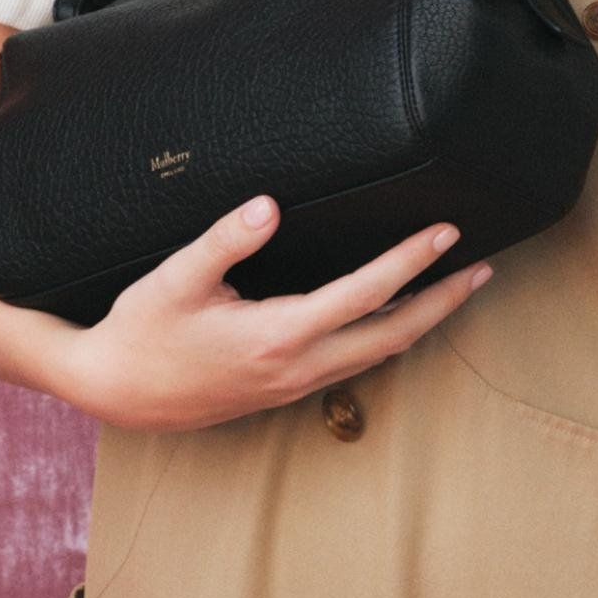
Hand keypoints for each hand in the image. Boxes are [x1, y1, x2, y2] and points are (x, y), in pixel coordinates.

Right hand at [53, 196, 490, 431]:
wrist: (116, 393)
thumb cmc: (141, 331)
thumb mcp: (175, 278)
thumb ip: (225, 239)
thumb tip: (269, 205)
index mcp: (278, 335)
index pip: (366, 294)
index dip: (411, 261)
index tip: (445, 232)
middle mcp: (298, 366)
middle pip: (394, 335)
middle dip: (444, 302)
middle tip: (482, 269)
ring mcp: (295, 384)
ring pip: (379, 354)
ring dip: (423, 322)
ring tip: (457, 288)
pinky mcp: (287, 388)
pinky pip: (355, 363)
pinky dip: (388, 336)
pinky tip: (399, 316)